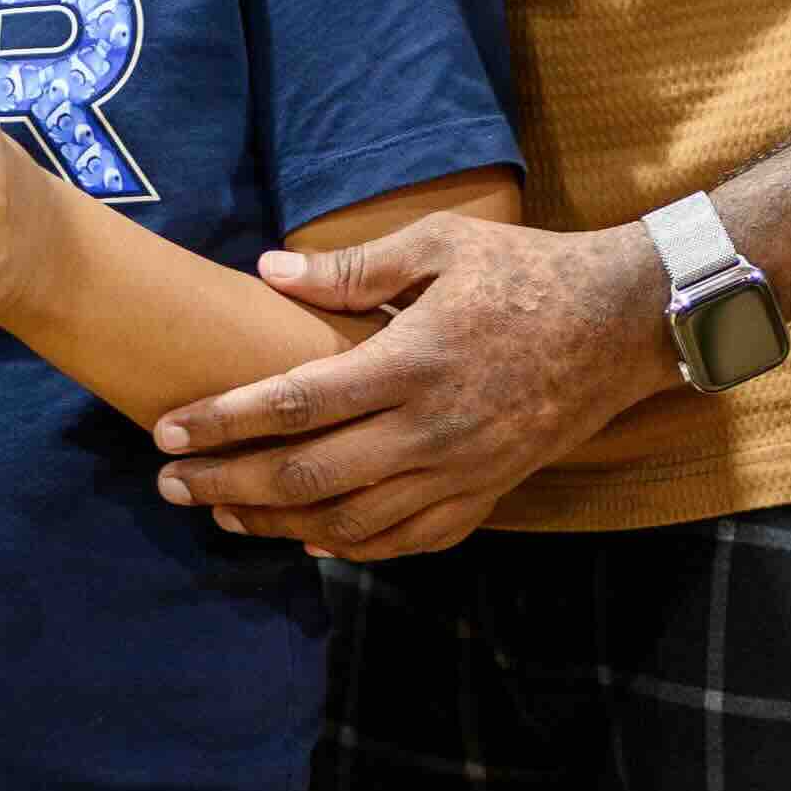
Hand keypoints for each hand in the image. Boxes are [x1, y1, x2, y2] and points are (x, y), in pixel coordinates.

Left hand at [152, 213, 672, 557]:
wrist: (623, 323)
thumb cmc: (528, 272)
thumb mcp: (443, 243)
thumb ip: (351, 266)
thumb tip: (268, 271)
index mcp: (412, 361)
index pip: (293, 403)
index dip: (221, 421)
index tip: (167, 431)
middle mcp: (430, 429)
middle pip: (306, 475)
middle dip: (226, 483)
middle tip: (169, 484)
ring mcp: (460, 472)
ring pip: (348, 521)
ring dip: (275, 522)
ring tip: (221, 512)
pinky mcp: (485, 494)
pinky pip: (406, 540)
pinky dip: (350, 547)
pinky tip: (309, 538)